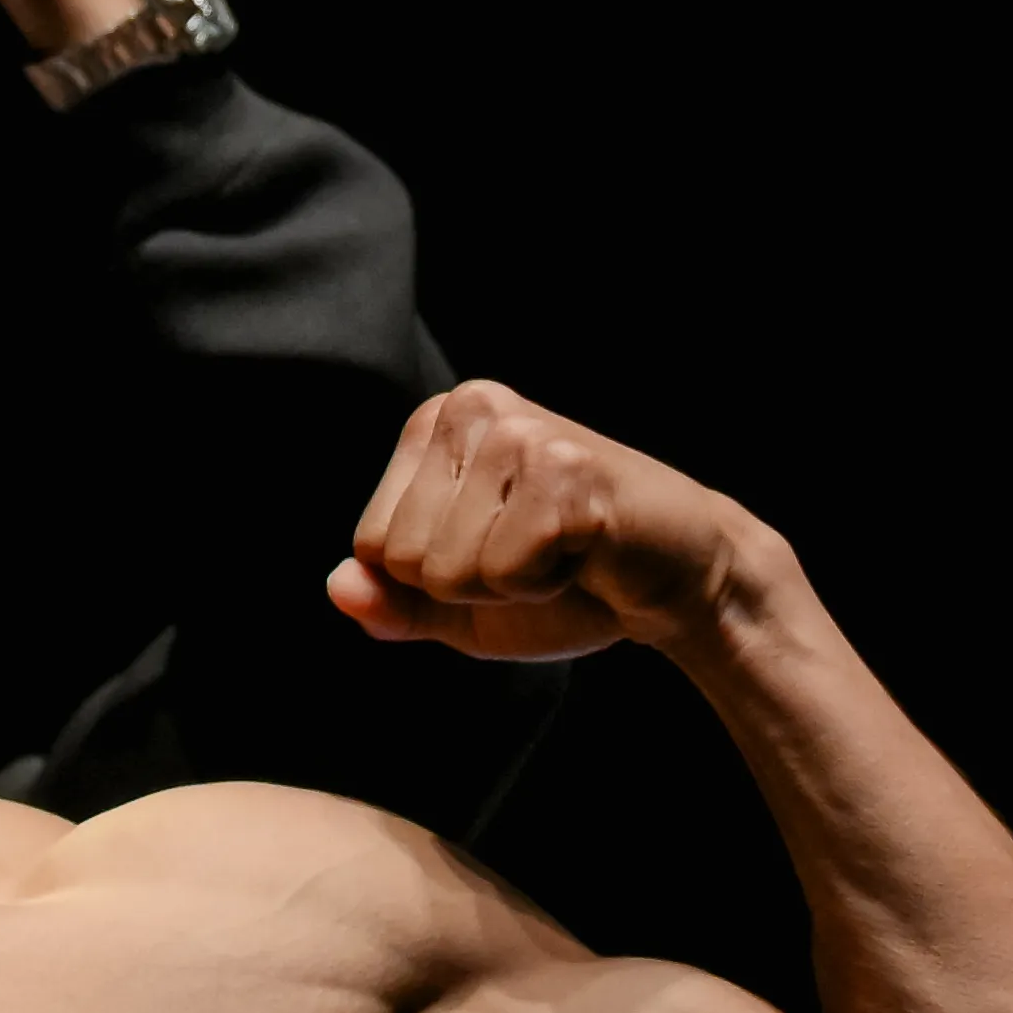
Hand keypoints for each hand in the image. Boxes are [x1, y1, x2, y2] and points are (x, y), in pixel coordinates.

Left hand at [328, 382, 767, 660]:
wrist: (676, 581)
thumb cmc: (568, 583)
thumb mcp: (460, 604)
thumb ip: (393, 602)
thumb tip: (335, 588)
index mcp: (436, 425)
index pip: (371, 546)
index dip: (435, 582)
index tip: (501, 550)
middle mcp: (471, 408)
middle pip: (401, 557)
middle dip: (469, 585)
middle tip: (539, 552)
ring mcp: (519, 432)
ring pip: (446, 569)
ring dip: (511, 585)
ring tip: (564, 549)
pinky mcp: (565, 469)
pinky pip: (502, 572)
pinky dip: (546, 584)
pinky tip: (587, 551)